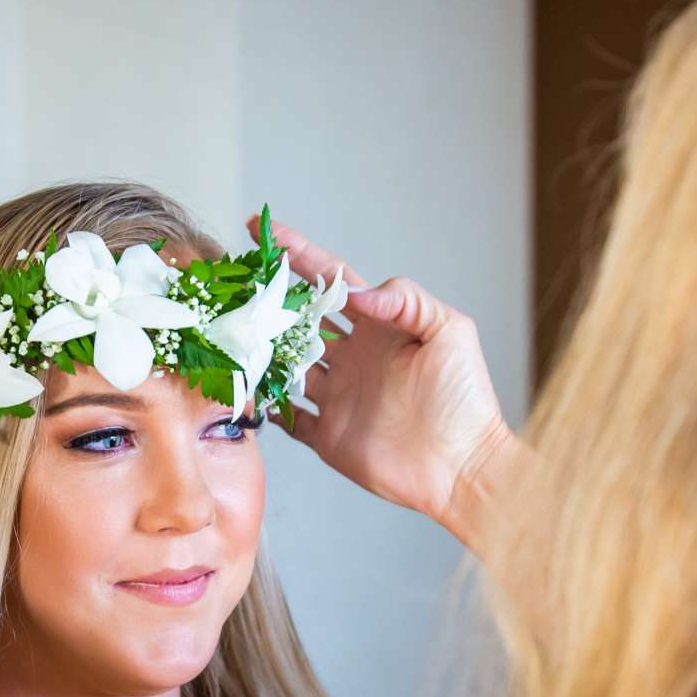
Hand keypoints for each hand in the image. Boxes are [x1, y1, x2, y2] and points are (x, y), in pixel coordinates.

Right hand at [263, 218, 518, 537]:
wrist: (464, 465)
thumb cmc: (466, 397)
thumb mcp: (449, 331)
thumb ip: (406, 300)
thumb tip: (358, 294)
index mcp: (378, 328)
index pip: (330, 281)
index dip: (297, 254)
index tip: (263, 230)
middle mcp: (353, 358)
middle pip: (299, 319)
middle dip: (267, 299)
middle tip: (234, 281)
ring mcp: (338, 396)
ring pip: (286, 365)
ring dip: (260, 349)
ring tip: (230, 329)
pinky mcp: (329, 436)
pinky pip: (288, 417)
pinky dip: (266, 405)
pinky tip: (243, 389)